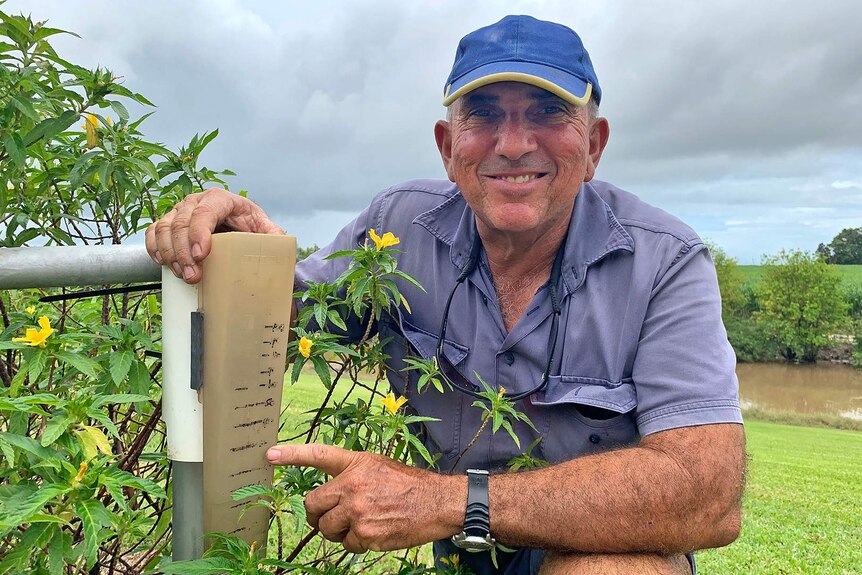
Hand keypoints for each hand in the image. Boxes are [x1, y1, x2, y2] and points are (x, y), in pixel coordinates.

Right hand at [145, 187, 283, 282]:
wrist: (236, 224)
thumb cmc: (248, 225)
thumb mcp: (263, 227)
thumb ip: (273, 234)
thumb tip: (281, 241)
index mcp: (220, 199)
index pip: (205, 211)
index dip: (199, 232)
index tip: (202, 254)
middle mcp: (196, 201)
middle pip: (181, 222)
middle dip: (184, 251)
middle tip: (193, 276)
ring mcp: (179, 211)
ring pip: (164, 227)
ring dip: (169, 253)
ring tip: (182, 274)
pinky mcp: (169, 222)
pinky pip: (153, 231)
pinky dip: (154, 246)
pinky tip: (162, 262)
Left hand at [265, 443, 464, 552]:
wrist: (436, 502)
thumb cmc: (406, 484)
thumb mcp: (376, 466)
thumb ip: (350, 473)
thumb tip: (327, 493)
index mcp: (355, 464)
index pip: (317, 455)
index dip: (291, 454)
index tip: (269, 455)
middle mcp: (352, 485)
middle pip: (313, 505)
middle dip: (319, 515)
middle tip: (331, 516)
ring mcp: (357, 511)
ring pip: (326, 528)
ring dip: (337, 531)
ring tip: (359, 523)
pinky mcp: (365, 533)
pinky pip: (346, 543)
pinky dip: (356, 542)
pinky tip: (373, 532)